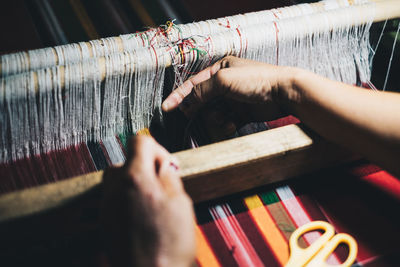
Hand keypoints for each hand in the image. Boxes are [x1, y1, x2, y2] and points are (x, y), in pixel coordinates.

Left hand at [101, 136, 195, 266]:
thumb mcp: (181, 204)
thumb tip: (164, 165)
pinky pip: (114, 199)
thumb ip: (169, 178)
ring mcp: (107, 207)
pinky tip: (144, 215)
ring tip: (153, 200)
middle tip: (160, 182)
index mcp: (136, 178)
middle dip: (142, 166)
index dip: (157, 148)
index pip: (139, 142)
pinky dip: (127, 199)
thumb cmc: (168, 246)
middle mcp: (116, 189)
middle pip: (123, 162)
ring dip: (133, 183)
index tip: (166, 164)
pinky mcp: (104, 223)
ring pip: (116, 181)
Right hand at [162, 56, 297, 139]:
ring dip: (216, 119)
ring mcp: (233, 99)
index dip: (179, 96)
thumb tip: (187, 103)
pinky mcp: (241, 113)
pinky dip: (226, 125)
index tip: (166, 107)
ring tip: (225, 119)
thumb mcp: (224, 80)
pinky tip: (233, 124)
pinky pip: (226, 122)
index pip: (193, 84)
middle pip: (202, 101)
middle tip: (193, 116)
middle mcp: (225, 84)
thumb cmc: (255, 79)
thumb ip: (202, 91)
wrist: (283, 92)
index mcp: (219, 70)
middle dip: (199, 110)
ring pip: (213, 113)